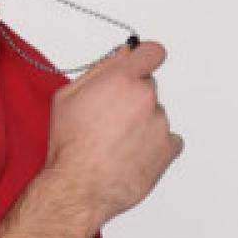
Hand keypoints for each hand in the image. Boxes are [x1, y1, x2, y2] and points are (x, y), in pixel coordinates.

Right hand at [43, 40, 182, 225]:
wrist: (79, 186)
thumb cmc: (70, 145)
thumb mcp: (68, 96)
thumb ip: (100, 69)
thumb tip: (120, 55)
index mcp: (122, 78)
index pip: (152, 52)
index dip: (145, 58)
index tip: (140, 66)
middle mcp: (146, 97)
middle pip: (149, 86)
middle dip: (133, 97)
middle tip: (111, 118)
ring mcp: (160, 123)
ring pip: (156, 115)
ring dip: (142, 124)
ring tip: (116, 143)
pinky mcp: (168, 148)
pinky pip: (169, 140)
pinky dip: (155, 146)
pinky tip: (133, 153)